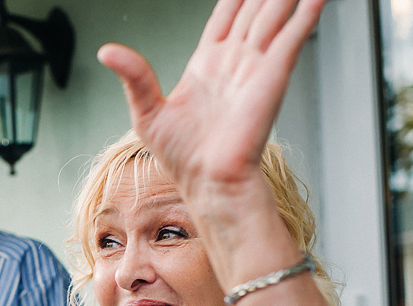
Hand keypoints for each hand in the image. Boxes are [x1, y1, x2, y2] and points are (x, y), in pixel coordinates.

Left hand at [97, 0, 325, 195]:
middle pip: (253, 10)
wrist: (208, 181)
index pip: (225, 16)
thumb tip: (107, 51)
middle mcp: (234, 62)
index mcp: (206, 65)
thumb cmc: (182, 158)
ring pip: (273, 16)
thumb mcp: (146, 111)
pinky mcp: (272, 77)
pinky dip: (305, 15)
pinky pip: (292, 37)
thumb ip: (134, 75)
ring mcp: (255, 67)